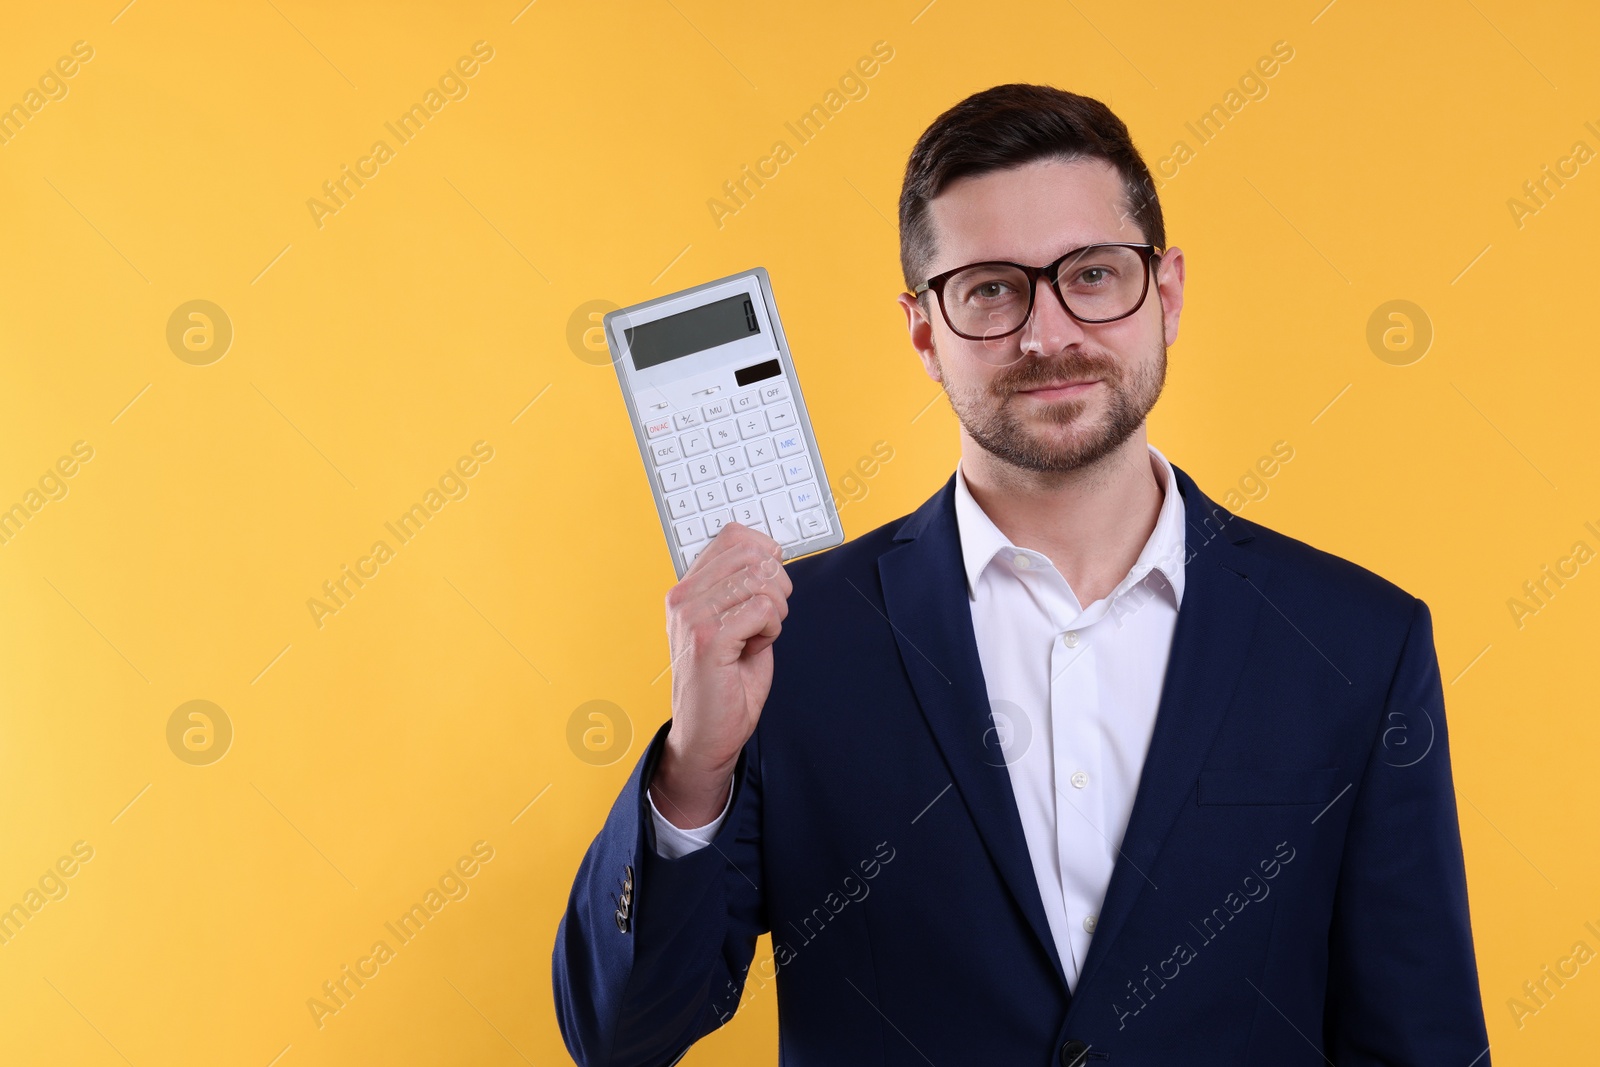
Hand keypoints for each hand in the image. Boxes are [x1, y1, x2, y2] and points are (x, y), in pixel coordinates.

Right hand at [651, 523, 790, 828]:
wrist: (707, 735)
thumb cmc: (725, 683)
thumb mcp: (736, 623)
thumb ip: (744, 587)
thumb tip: (770, 554)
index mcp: (688, 588)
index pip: (735, 536)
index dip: (766, 556)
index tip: (767, 588)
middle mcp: (684, 596)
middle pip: (753, 553)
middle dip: (776, 584)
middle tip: (767, 618)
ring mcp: (692, 615)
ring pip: (761, 580)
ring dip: (775, 610)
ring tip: (757, 636)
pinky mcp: (708, 639)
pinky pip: (762, 609)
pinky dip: (771, 630)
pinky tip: (753, 649)